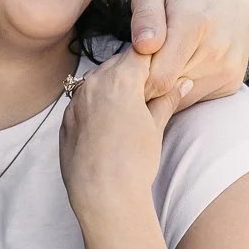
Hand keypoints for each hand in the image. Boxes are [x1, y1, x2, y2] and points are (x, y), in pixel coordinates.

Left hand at [59, 46, 178, 229]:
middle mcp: (93, 83)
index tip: (163, 72)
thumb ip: (167, 100)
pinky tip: (110, 125)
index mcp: (119, 78)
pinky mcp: (66, 120)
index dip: (154, 61)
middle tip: (150, 91)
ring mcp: (76, 101)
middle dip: (133, 73)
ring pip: (97, 81)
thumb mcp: (155, 127)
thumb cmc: (134, 162)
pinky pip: (83, 102)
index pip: (141, 53)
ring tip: (130, 110)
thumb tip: (182, 83)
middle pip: (117, 64)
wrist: (103, 196)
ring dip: (113, 87)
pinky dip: (97, 105)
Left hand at [130, 0, 248, 112]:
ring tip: (164, 61)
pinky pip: (196, 98)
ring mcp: (228, 68)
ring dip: (166, 87)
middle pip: (168, 89)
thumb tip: (144, 46)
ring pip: (181, 98)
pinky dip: (183, 89)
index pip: (158, 77)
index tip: (128, 66)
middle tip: (143, 61)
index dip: (137, 77)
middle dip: (149, 81)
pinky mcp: (232, 81)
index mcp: (194, 24)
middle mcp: (216, 50)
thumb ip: (145, 16)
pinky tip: (181, 66)